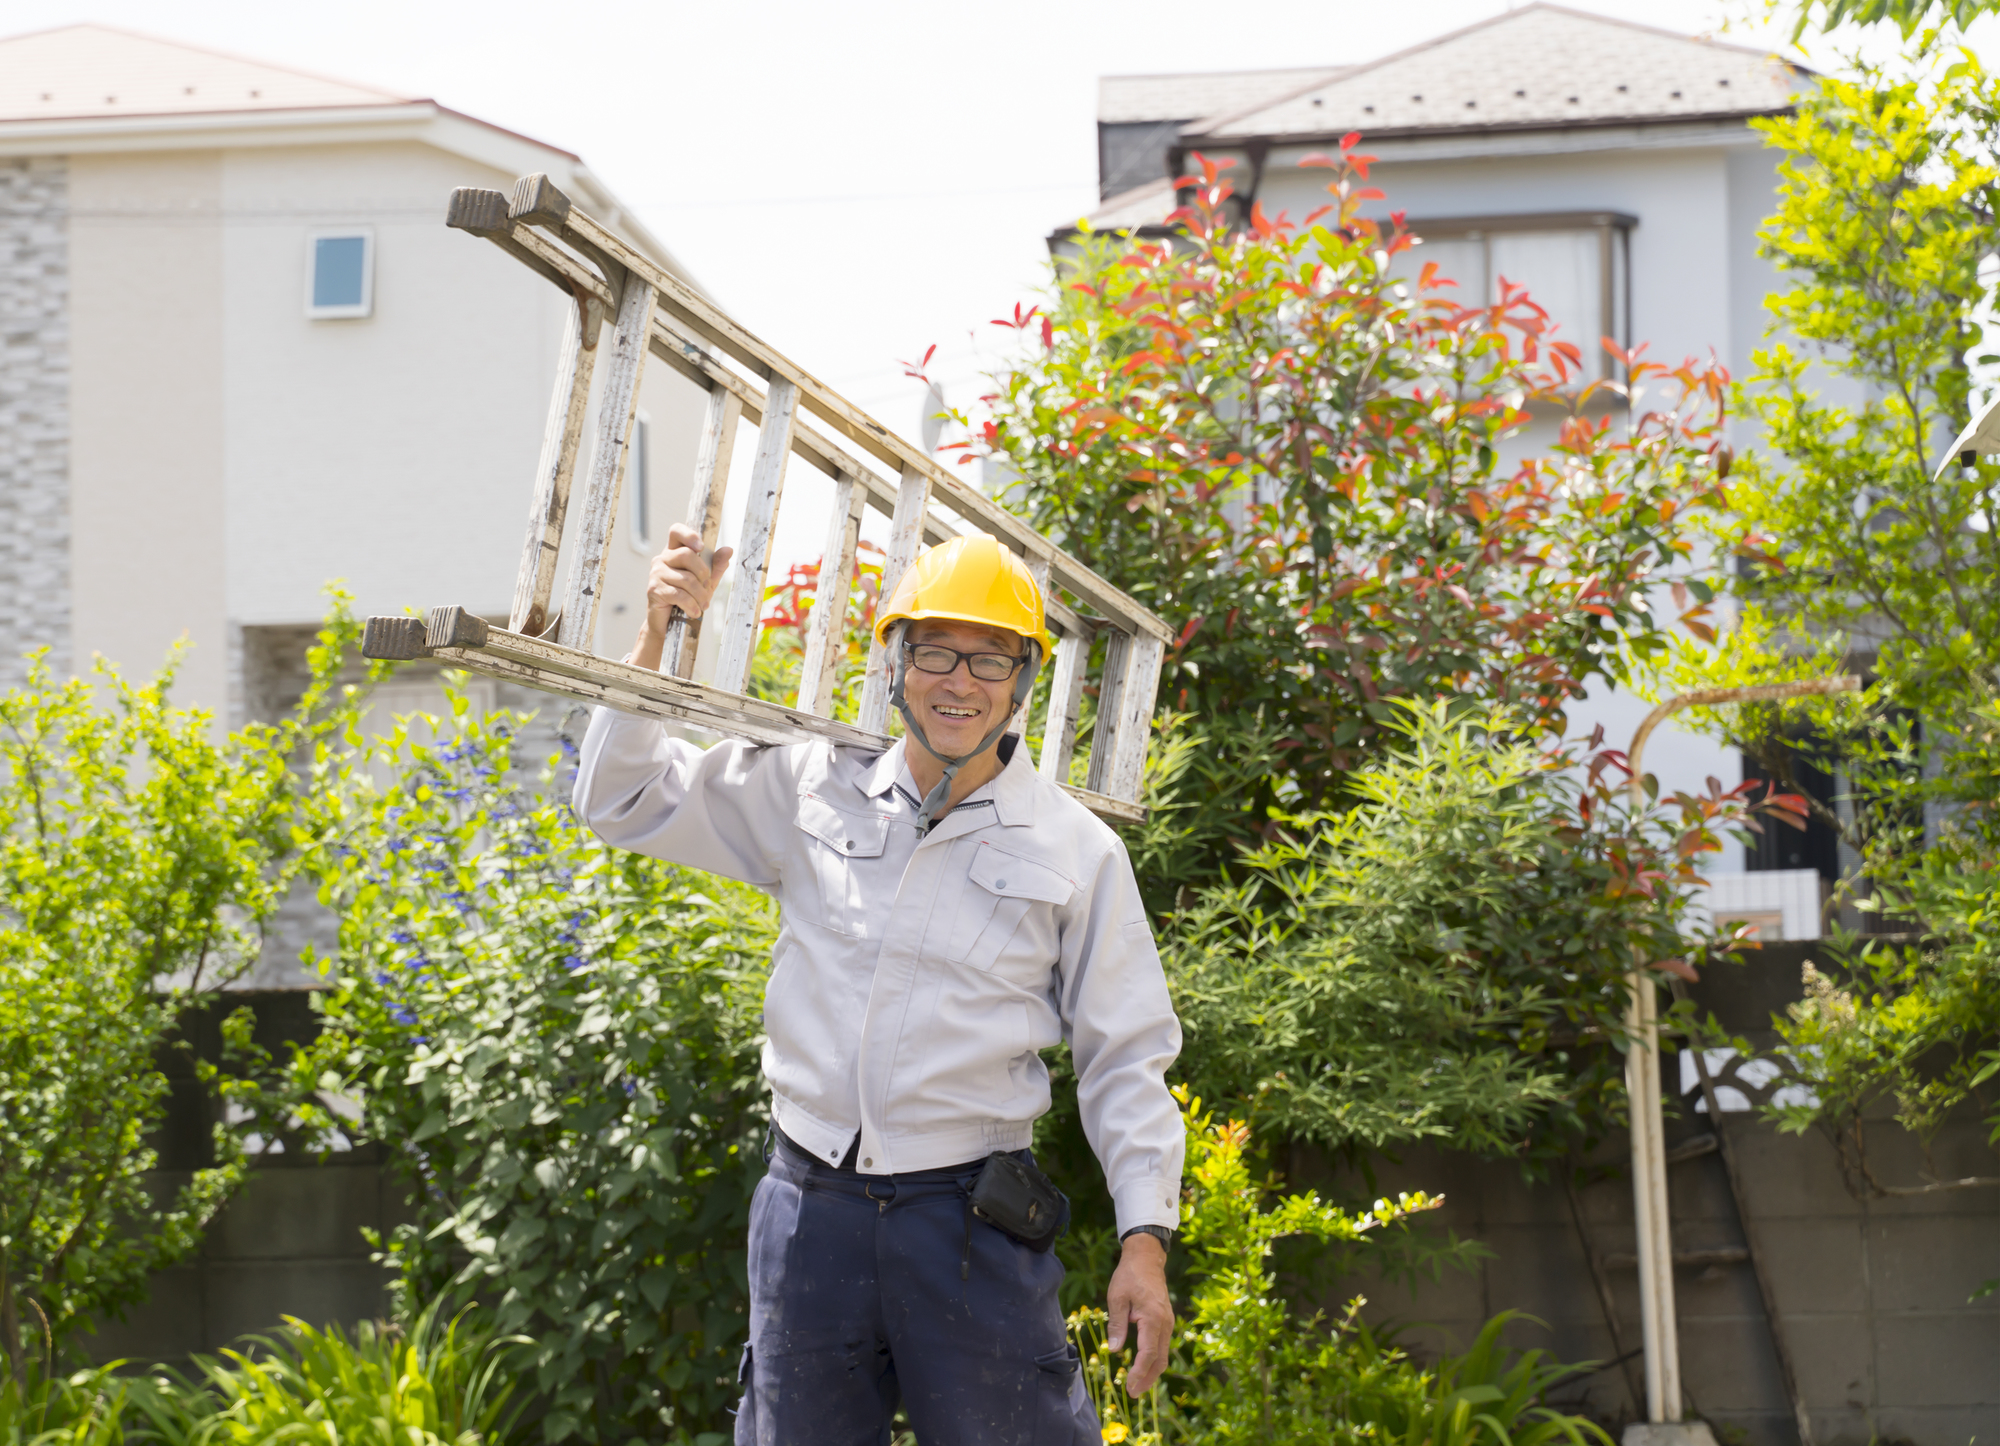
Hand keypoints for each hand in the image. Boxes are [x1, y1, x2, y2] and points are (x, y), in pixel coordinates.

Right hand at [631, 524, 733, 670]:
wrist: (670, 624)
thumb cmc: (688, 597)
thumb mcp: (706, 581)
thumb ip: (716, 565)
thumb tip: (728, 550)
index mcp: (674, 552)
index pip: (676, 531)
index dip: (689, 535)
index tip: (701, 547)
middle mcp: (662, 559)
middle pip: (686, 555)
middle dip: (703, 573)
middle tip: (708, 587)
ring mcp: (656, 574)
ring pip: (686, 578)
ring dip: (700, 595)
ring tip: (703, 605)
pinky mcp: (654, 590)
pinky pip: (679, 594)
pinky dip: (691, 605)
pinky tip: (695, 612)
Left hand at [1106, 1232, 1172, 1395]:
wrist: (1146, 1259)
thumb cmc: (1129, 1276)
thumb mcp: (1117, 1298)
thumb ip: (1117, 1324)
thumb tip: (1114, 1350)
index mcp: (1153, 1318)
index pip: (1148, 1354)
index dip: (1139, 1373)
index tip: (1129, 1386)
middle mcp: (1165, 1324)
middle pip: (1159, 1360)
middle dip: (1147, 1379)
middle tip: (1133, 1394)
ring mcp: (1168, 1323)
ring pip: (1163, 1355)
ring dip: (1151, 1373)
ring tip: (1137, 1387)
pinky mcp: (1166, 1322)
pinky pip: (1162, 1346)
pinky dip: (1154, 1361)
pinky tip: (1143, 1368)